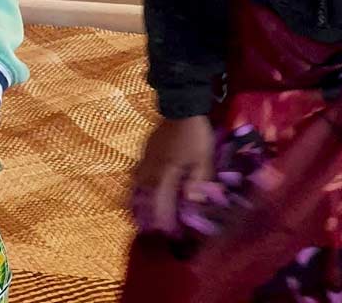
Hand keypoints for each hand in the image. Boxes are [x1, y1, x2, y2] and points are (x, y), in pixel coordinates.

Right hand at [132, 116, 213, 232]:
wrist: (182, 106)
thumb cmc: (195, 135)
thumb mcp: (203, 159)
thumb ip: (197, 183)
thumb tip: (191, 204)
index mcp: (167, 173)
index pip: (162, 202)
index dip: (163, 219)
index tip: (165, 234)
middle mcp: (151, 170)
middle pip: (146, 197)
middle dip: (147, 215)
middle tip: (148, 230)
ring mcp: (145, 160)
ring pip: (138, 186)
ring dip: (139, 202)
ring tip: (139, 215)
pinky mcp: (145, 153)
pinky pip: (137, 175)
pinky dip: (138, 187)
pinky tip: (140, 191)